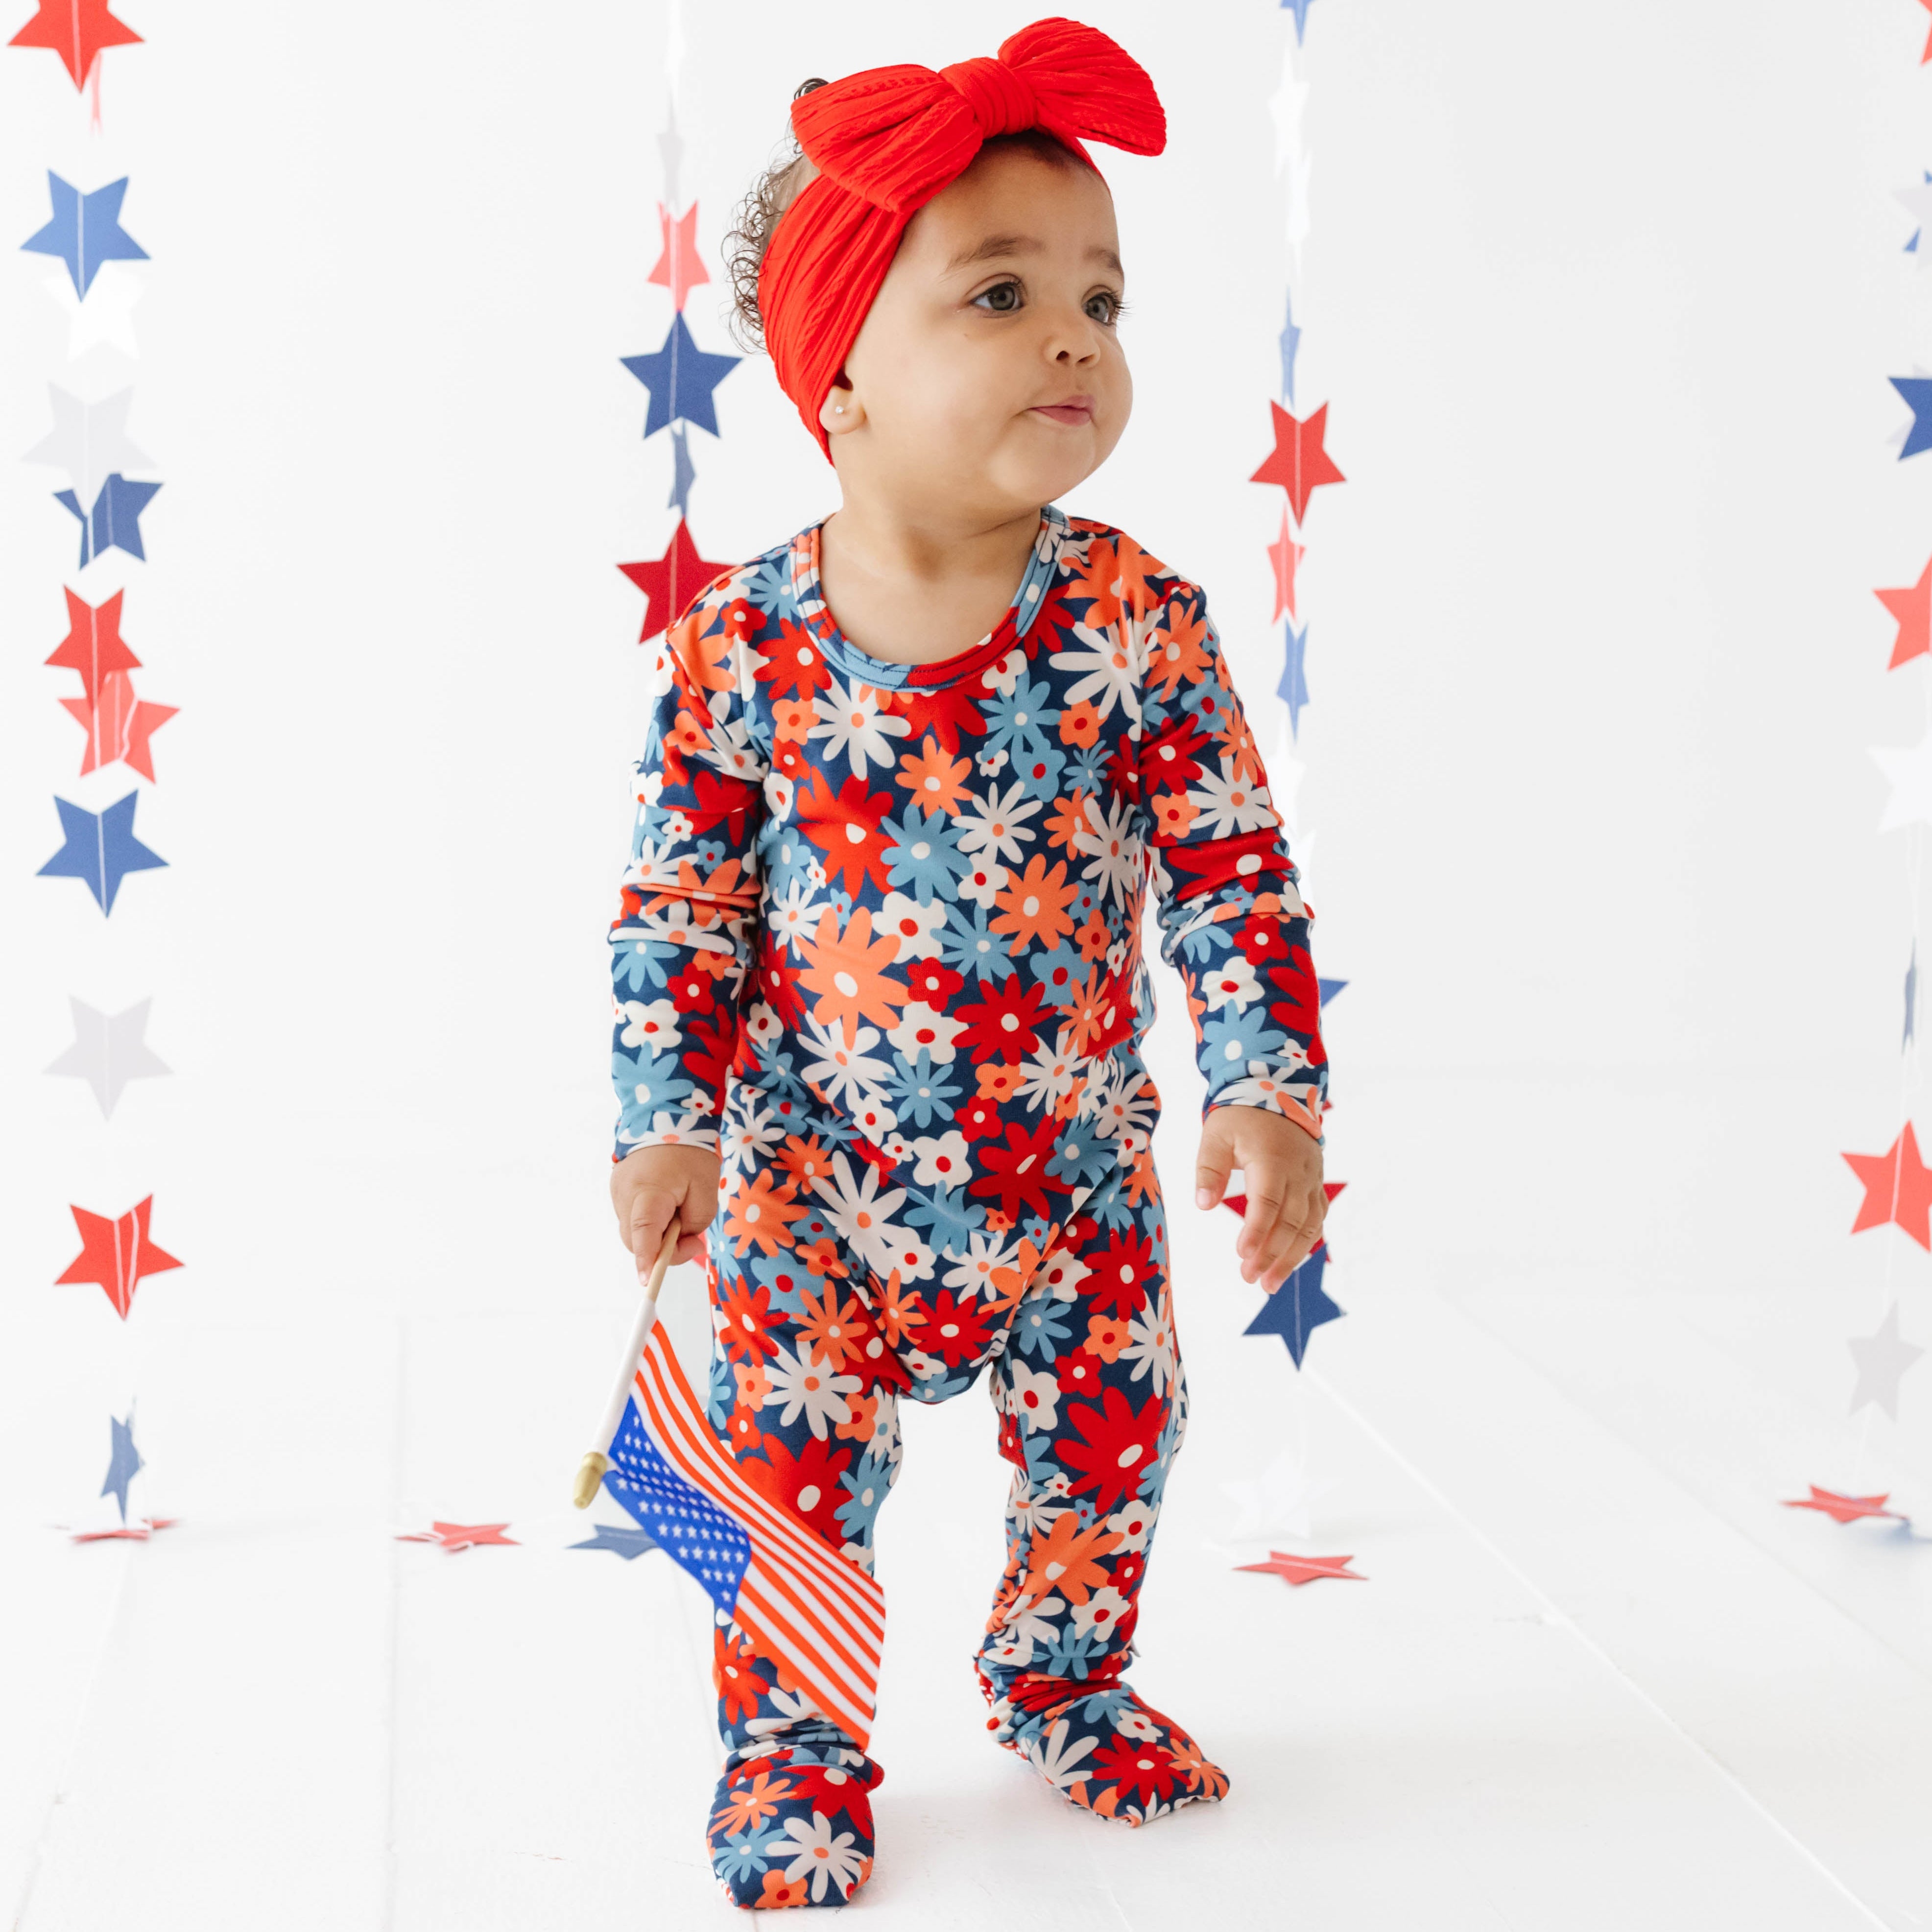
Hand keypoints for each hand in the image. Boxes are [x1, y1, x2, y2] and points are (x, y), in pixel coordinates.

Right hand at [610, 1143, 719, 1279]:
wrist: (664, 1114)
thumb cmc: (689, 1151)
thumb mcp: (705, 1188)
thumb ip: (696, 1221)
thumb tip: (683, 1242)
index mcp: (647, 1193)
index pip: (643, 1234)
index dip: (647, 1260)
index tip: (648, 1281)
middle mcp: (624, 1195)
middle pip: (637, 1239)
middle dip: (663, 1249)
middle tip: (692, 1239)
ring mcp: (617, 1192)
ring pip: (635, 1229)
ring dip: (658, 1232)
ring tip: (681, 1209)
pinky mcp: (618, 1189)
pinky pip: (634, 1216)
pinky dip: (651, 1220)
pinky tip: (668, 1203)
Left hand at [1194, 1105, 1324, 1291]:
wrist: (1277, 1092)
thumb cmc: (1241, 1116)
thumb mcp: (1216, 1135)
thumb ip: (1209, 1169)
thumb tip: (1203, 1205)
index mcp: (1272, 1160)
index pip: (1267, 1202)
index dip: (1257, 1231)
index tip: (1242, 1255)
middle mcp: (1297, 1172)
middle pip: (1290, 1221)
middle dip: (1272, 1254)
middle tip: (1251, 1279)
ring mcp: (1311, 1179)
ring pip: (1308, 1225)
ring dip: (1291, 1257)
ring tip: (1270, 1284)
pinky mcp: (1316, 1183)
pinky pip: (1317, 1217)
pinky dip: (1306, 1242)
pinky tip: (1290, 1262)